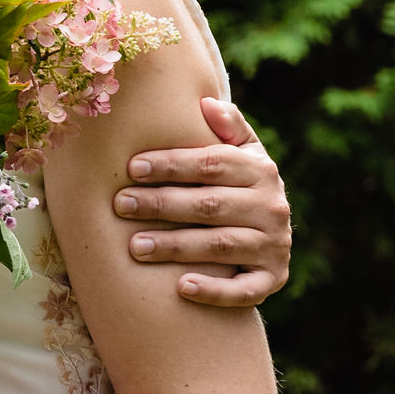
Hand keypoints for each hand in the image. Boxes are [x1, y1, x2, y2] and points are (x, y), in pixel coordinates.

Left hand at [118, 97, 291, 305]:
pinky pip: (243, 291)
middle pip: (210, 205)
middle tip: (121, 205)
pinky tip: (181, 287)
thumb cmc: (239, 186)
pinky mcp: (272, 281)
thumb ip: (229, 127)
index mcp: (260, 170)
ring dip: (176, 246)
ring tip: (135, 247)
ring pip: (220, 246)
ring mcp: (274, 246)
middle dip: (162, 204)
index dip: (172, 164)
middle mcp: (272, 207)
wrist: (271, 235)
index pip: (211, 164)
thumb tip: (206, 102)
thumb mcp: (243, 153)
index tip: (132, 167)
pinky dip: (214, 290)